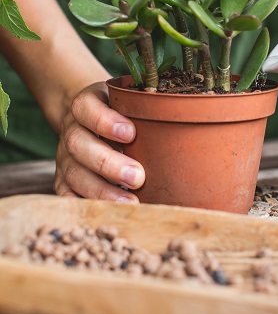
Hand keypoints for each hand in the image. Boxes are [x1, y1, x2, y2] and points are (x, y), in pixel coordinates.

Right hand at [55, 82, 144, 201]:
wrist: (86, 119)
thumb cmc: (119, 112)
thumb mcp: (128, 100)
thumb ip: (145, 108)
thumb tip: (178, 124)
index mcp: (85, 105)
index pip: (86, 108)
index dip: (104, 121)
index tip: (130, 133)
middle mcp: (71, 130)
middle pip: (79, 144)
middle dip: (108, 163)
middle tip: (138, 176)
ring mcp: (64, 156)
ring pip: (73, 173)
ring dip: (101, 190)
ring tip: (129, 201)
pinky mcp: (63, 179)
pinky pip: (65, 194)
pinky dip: (82, 204)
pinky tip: (105, 213)